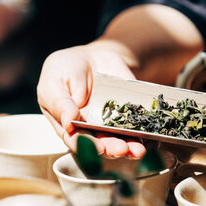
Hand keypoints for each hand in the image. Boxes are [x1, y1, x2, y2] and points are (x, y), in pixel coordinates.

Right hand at [36, 42, 146, 157]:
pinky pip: (138, 125)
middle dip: (112, 148)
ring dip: (130, 147)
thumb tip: (68, 124)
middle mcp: (91, 130)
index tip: (98, 148)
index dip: (88, 147)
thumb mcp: (53, 82)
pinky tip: (152, 136)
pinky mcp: (129, 114)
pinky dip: (146, 132)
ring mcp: (112, 124)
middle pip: (102, 145)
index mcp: (68, 127)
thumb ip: (59, 103)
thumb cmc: (64, 70)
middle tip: (121, 149)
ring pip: (121, 139)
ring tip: (138, 149)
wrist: (91, 56)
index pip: (77, 141)